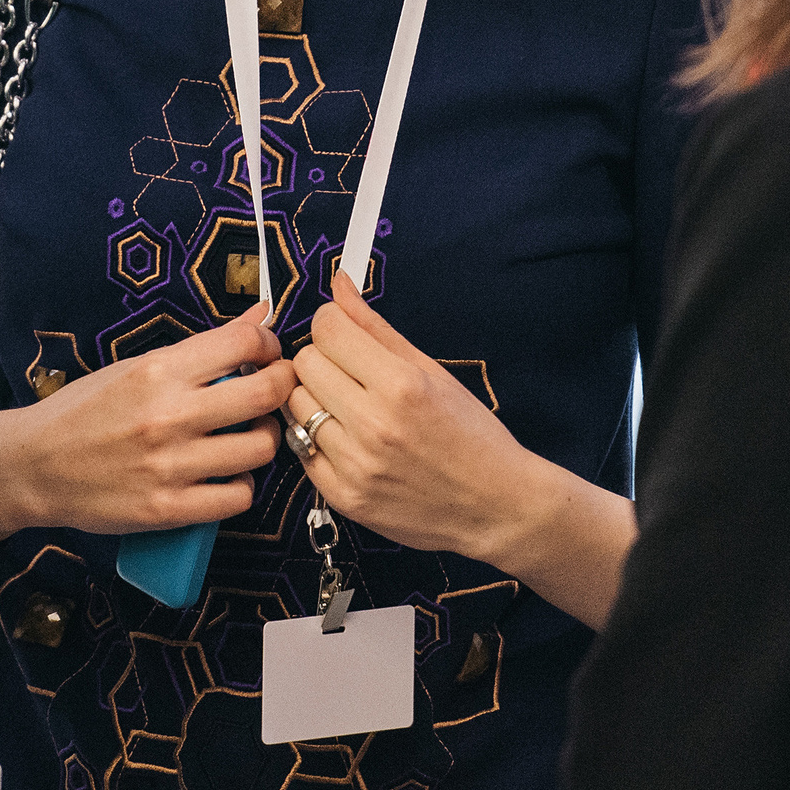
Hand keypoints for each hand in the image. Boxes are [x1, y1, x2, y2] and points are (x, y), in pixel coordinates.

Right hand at [0, 303, 298, 545]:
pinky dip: (240, 486)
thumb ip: (203, 346)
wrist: (32, 465)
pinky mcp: (167, 509)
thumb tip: (259, 314)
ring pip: (259, 449)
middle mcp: (168, 415)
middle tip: (272, 392)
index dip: (267, 345)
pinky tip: (225, 475)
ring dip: (262, 439)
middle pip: (265, 394)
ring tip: (245, 436)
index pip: (243, 343)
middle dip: (281, 387)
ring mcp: (170, 466)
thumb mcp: (138, 366)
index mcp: (158, 371)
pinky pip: (237, 497)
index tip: (264, 354)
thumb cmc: (84, 410)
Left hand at [284, 271, 551, 560]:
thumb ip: (375, 327)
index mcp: (401, 385)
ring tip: (346, 406)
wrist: (494, 505)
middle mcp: (374, 425)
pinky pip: (300, 449)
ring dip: (314, 398)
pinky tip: (345, 438)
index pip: (327, 330)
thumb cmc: (470, 433)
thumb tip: (339, 284)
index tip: (345, 335)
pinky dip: (315, 438)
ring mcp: (355, 466)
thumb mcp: (431, 370)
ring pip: (295, 405)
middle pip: (305, 364)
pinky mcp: (343, 497)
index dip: (333, 324)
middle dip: (323, 359)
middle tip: (348, 372)